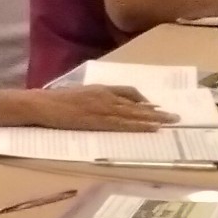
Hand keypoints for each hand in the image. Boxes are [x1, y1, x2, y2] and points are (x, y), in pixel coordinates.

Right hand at [29, 85, 174, 130]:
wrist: (41, 104)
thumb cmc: (53, 100)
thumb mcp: (75, 93)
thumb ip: (90, 97)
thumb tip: (96, 103)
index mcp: (99, 89)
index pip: (127, 91)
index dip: (142, 99)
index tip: (153, 105)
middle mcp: (106, 96)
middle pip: (137, 104)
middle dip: (157, 111)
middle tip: (175, 117)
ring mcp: (104, 108)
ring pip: (135, 114)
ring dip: (155, 119)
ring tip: (171, 122)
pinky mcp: (100, 121)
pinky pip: (125, 124)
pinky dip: (140, 126)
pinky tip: (152, 129)